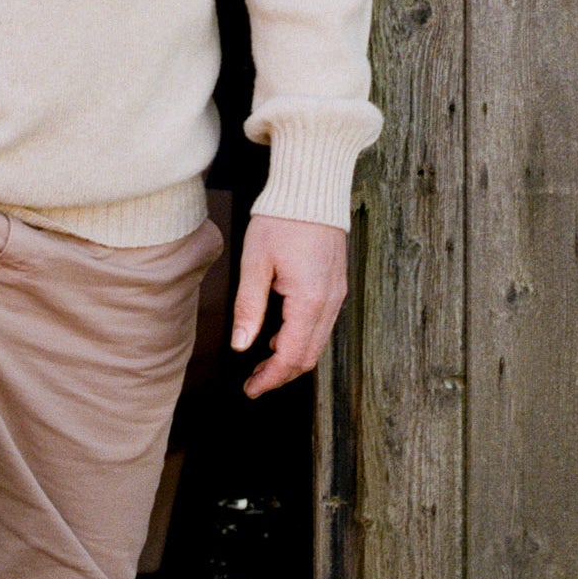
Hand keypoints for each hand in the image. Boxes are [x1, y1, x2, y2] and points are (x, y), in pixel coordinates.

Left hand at [230, 214, 347, 396]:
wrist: (312, 189)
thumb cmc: (281, 219)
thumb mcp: (256, 262)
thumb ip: (248, 307)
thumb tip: (240, 345)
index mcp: (309, 300)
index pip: (292, 356)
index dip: (270, 378)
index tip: (250, 389)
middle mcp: (329, 302)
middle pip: (308, 356)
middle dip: (281, 374)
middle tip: (253, 382)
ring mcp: (337, 294)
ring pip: (317, 343)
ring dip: (291, 358)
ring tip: (261, 363)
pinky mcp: (336, 286)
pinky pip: (321, 324)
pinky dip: (301, 338)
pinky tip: (278, 334)